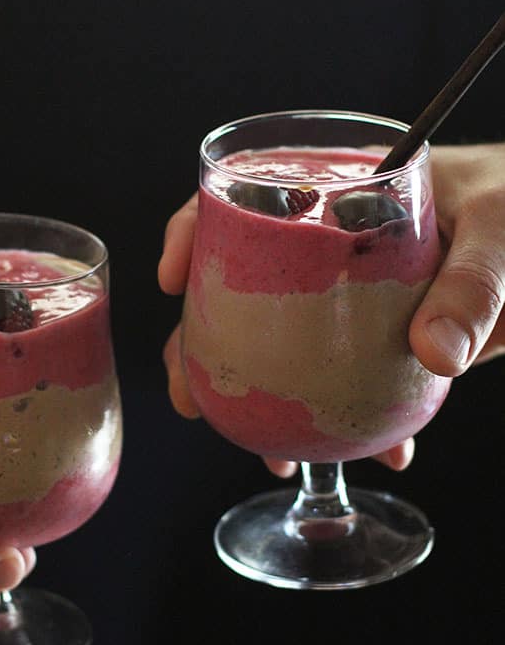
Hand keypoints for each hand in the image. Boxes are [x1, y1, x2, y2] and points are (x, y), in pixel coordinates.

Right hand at [157, 143, 504, 476]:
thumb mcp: (499, 227)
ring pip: (279, 345)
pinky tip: (379, 454)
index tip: (173, 280)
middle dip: (203, 349)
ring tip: (273, 455)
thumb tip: (436, 355)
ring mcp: (347, 296)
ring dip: (267, 403)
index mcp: (337, 188)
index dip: (192, 234)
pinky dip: (355, 421)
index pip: (241, 196)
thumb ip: (472, 285)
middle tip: (192, 399)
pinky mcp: (379, 337)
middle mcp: (327, 243)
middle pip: (238, 287)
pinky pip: (346, 379)